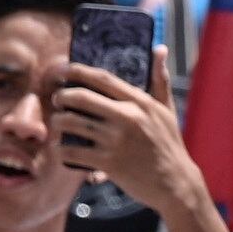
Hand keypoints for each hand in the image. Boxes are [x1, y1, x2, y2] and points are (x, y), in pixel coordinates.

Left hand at [49, 60, 199, 210]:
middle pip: (81, 97)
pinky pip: (73, 151)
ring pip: (72, 123)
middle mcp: (128, 117)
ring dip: (57, 122)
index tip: (62, 69)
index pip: (102, 78)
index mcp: (140, 102)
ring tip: (56, 123)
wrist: (176, 183)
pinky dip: (62, 149)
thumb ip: (159, 79)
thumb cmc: (169, 144)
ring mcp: (117, 140)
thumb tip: (159, 48)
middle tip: (57, 99)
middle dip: (62, 96)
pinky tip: (59, 148)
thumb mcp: (167, 110)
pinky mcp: (109, 162)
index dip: (77, 71)